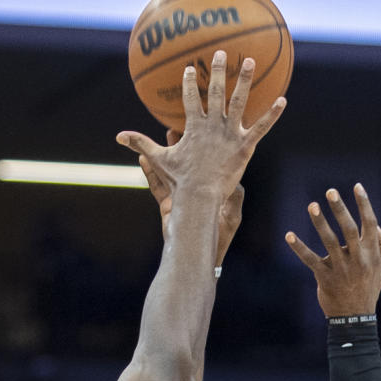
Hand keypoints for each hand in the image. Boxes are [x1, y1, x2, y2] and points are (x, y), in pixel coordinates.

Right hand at [117, 50, 284, 207]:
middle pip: (216, 92)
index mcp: (194, 126)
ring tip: (250, 61)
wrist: (199, 195)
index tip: (190, 68)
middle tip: (221, 52)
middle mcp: (213, 124)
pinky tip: (283, 101)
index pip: (191, 99)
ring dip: (245, 79)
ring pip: (240, 101)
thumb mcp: (159, 159)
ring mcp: (230, 133)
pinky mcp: (245, 146)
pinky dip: (273, 115)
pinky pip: (261, 127)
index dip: (190, 83)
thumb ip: (141, 144)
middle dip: (218, 70)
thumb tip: (118, 136)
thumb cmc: (180, 180)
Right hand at [141, 134, 244, 266]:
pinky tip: (143, 158)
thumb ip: (234, 196)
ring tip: (163, 133)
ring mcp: (179, 196)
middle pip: (189, 160)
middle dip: (186, 143)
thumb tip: (237, 181)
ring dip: (166, 152)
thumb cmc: (220, 237)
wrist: (202, 255)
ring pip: (171, 168)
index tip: (208, 130)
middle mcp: (194, 189)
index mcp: (210, 189)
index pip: (209, 163)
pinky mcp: (166, 205)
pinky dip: (149, 171)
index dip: (208, 147)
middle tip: (184, 124)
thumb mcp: (231, 215)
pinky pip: (156, 185)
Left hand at [285, 184, 380, 316]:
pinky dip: (299, 248)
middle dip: (340, 209)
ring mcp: (341, 268)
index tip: (356, 186)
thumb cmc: (369, 287)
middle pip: (349, 229)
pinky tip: (289, 235)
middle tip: (330, 191)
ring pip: (330, 242)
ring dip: (320, 223)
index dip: (364, 204)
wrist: (355, 317)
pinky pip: (310, 260)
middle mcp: (357, 259)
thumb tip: (375, 225)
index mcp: (371, 253)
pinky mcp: (325, 277)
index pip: (369, 223)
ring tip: (312, 205)